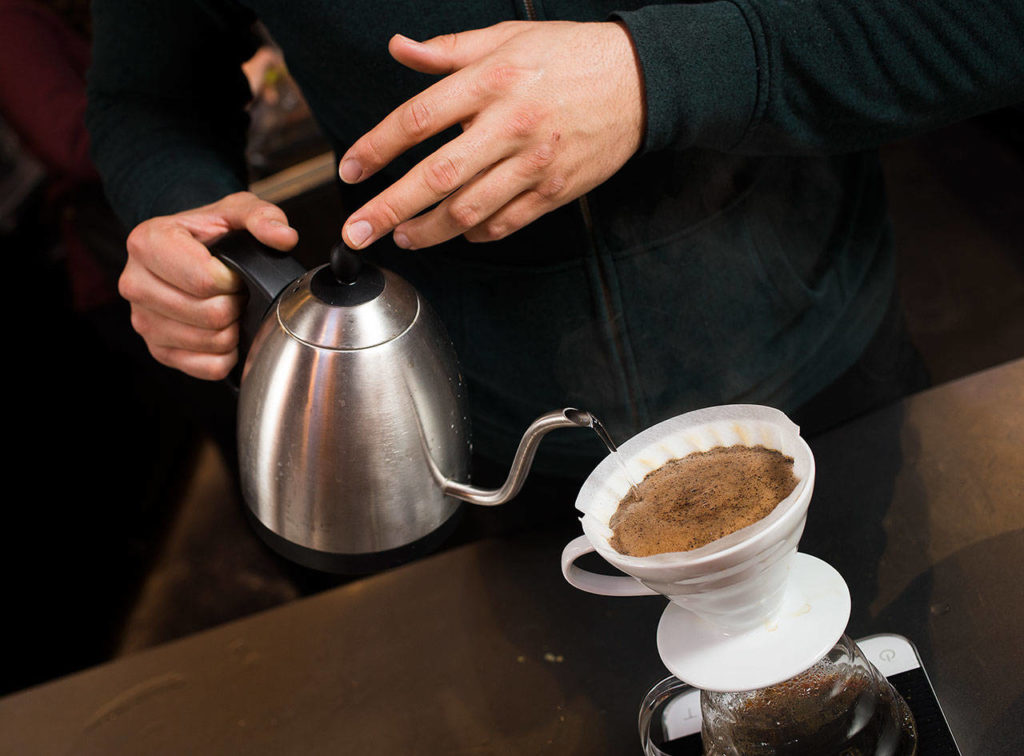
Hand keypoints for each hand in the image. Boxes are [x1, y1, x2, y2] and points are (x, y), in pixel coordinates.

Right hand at [119, 191, 297, 379]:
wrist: (186, 250)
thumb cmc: (209, 233)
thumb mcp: (236, 211)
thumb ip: (263, 217)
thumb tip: (283, 236)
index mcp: (147, 242)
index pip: (204, 280)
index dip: (234, 280)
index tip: (235, 273)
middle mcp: (135, 283)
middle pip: (209, 314)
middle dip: (235, 303)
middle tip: (235, 291)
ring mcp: (143, 320)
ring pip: (211, 342)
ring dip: (233, 327)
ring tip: (226, 305)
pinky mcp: (157, 350)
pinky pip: (209, 366)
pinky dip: (227, 353)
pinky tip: (221, 329)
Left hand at [339, 21, 644, 249]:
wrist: (640, 81)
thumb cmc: (570, 55)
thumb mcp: (506, 37)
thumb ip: (448, 50)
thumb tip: (400, 48)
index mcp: (491, 82)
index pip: (418, 120)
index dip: (376, 148)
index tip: (350, 170)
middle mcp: (509, 125)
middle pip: (436, 175)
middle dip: (389, 208)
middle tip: (357, 231)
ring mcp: (534, 163)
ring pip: (470, 209)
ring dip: (429, 230)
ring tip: (403, 237)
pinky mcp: (555, 190)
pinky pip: (507, 222)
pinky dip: (477, 233)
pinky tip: (458, 234)